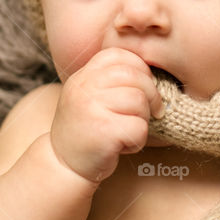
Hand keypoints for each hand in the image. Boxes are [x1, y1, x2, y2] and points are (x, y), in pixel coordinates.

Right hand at [49, 48, 163, 184]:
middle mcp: (84, 86)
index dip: (141, 70)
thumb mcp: (92, 95)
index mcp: (84, 75)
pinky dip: (139, 139)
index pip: (122, 55)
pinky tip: (123, 144)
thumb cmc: (87, 128)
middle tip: (148, 113)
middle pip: (136, 76)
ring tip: (127, 130)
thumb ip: (113, 79)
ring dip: (143, 119)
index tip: (142, 89)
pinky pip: (139, 127)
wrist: (64, 164)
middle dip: (151, 95)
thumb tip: (155, 72)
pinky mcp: (103, 131)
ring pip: (140, 101)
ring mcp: (91, 107)